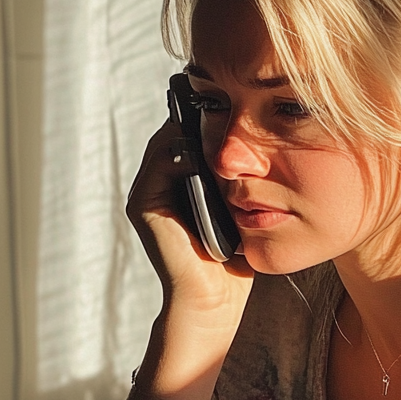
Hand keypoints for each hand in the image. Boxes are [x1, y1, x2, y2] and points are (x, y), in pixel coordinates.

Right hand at [127, 120, 252, 326]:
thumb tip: (257, 142)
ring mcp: (147, 193)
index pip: (191, 134)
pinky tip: (211, 146)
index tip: (238, 100)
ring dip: (196, 128)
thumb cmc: (232, 257)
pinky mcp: (143, 205)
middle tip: (232, 98)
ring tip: (224, 117)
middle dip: (204, 116)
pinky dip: (184, 148)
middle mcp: (158, 184)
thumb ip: (236, 177)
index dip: (212, 116)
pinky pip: (162, 162)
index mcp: (179, 182)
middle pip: (179, 132)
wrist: (215, 300)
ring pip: (170, 141)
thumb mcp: (239, 207)